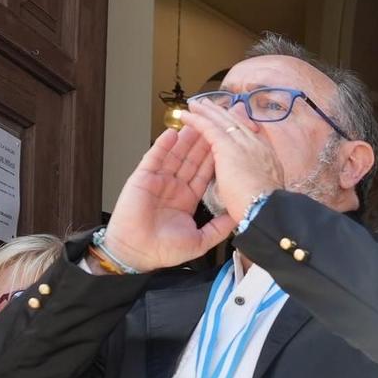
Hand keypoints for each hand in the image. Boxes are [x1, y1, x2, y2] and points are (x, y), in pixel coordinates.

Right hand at [100, 124, 228, 270]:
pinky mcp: (143, 178)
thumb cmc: (165, 250)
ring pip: (175, 155)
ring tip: (196, 124)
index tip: (226, 146)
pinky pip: (154, 158)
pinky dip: (163, 145)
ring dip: (185, 140)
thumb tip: (238, 217)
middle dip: (203, 143)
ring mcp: (158, 181)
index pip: (204, 174)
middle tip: (214, 126)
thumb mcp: (200, 240)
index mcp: (187, 198)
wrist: (139, 253)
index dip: (214, 159)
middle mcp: (174, 187)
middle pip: (191, 160)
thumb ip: (219, 227)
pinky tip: (173, 133)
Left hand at [181, 99, 287, 224]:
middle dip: (222, 113)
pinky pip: (209, 128)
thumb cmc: (267, 211)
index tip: (230, 119)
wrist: (267, 212)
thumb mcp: (267, 195)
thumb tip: (252, 185)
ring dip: (208, 112)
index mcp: (268, 159)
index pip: (250, 136)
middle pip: (237, 124)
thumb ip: (258, 185)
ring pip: (223, 122)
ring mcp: (244, 144)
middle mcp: (258, 146)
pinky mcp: (227, 147)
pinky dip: (197, 120)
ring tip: (195, 104)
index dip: (238, 126)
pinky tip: (186, 115)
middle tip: (208, 104)